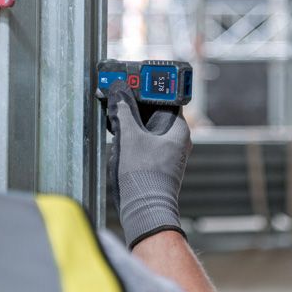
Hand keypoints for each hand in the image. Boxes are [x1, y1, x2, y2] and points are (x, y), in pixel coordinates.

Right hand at [107, 80, 192, 248]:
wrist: (145, 211)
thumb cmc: (143, 176)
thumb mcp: (129, 137)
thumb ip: (123, 110)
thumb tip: (117, 90)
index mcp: (178, 129)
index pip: (164, 98)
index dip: (147, 87)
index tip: (130, 80)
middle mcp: (176, 139)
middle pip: (154, 111)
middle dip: (135, 102)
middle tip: (116, 91)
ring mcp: (167, 153)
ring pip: (148, 127)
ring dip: (131, 118)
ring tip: (112, 108)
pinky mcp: (156, 163)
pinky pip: (145, 140)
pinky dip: (132, 133)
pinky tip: (116, 130)